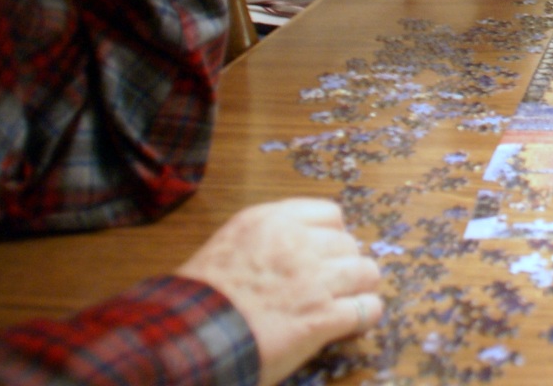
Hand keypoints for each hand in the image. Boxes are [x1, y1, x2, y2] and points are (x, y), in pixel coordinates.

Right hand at [175, 198, 382, 385]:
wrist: (186, 338)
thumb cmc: (196, 300)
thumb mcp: (226, 247)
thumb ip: (262, 241)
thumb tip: (288, 252)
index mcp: (271, 220)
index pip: (329, 213)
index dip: (331, 236)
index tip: (326, 253)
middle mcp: (298, 243)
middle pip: (349, 244)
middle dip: (344, 265)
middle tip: (333, 285)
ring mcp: (314, 280)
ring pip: (366, 272)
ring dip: (359, 289)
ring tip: (347, 304)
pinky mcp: (322, 317)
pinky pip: (367, 309)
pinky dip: (364, 317)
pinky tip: (352, 325)